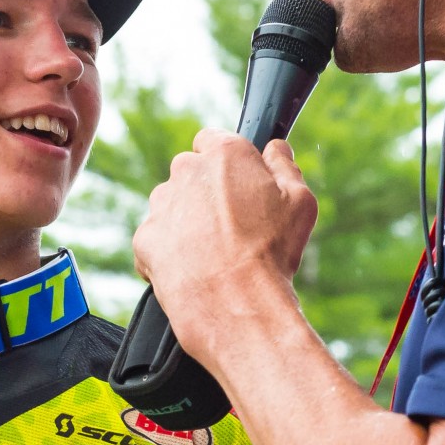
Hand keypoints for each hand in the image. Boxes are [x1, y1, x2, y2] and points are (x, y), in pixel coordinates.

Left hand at [130, 130, 315, 357]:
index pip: (213, 140)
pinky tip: (194, 268)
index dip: (226, 163)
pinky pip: (157, 238)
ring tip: (213, 251)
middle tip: (230, 224)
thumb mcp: (300, 202)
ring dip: (186, 219)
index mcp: (225, 154)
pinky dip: (170, 251)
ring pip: (171, 204)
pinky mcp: (145, 238)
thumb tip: (276, 149)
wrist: (236, 303)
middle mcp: (186, 171)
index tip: (237, 184)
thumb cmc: (272, 253)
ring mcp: (161, 205)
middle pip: (190, 172)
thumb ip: (285, 166)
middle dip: (205, 191)